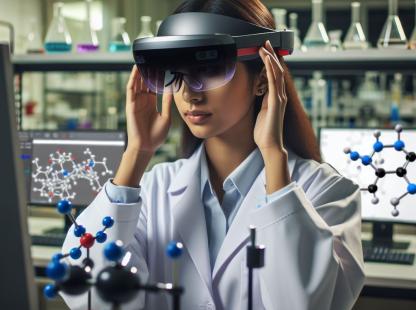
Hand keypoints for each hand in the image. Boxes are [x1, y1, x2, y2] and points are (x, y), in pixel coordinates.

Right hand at [125, 65, 172, 152]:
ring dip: (140, 72)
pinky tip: (136, 70)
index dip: (158, 78)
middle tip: (155, 60)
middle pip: (145, 83)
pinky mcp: (130, 105)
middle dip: (149, 72)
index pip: (154, 87)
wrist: (146, 147)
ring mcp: (136, 103)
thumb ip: (167, 103)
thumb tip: (171, 90)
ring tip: (144, 60)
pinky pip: (130, 89)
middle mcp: (143, 102)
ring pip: (137, 83)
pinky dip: (132, 79)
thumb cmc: (155, 136)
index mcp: (152, 105)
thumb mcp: (166, 117)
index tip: (164, 68)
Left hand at [253, 40, 286, 154]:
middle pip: (277, 70)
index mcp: (275, 98)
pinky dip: (271, 70)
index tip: (264, 51)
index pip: (274, 75)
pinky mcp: (276, 103)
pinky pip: (274, 82)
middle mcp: (279, 96)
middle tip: (265, 42)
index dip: (270, 62)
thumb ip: (261, 102)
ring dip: (270, 59)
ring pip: (277, 73)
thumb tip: (256, 93)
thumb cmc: (264, 133)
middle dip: (271, 55)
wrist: (270, 146)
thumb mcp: (261, 113)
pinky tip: (268, 60)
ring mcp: (279, 99)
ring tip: (264, 47)